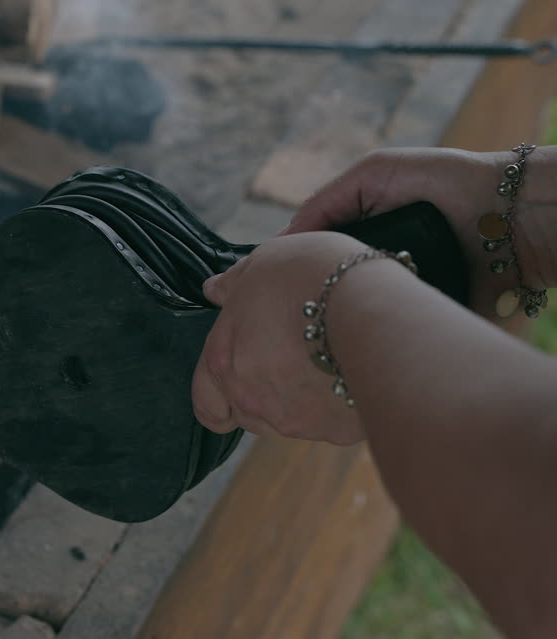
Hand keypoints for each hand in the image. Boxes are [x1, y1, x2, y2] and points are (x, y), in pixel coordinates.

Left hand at [191, 232, 369, 444]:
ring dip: (298, 402)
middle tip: (292, 361)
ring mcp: (292, 420)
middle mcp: (250, 398)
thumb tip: (214, 290)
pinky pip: (330, 423)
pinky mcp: (333, 431)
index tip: (235, 385)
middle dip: (263, 395)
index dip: (217, 399)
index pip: (205, 403)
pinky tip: (354, 375)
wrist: (372, 311)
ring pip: (287, 421)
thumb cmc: (312, 278)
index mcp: (223, 360)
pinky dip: (337, 406)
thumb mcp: (265, 262)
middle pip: (247, 413)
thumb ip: (235, 283)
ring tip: (327, 363)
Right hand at [283, 146, 556, 318]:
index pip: (313, 254)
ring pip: (352, 310)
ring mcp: (396, 290)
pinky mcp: (419, 315)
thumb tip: (279, 245)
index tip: (266, 278)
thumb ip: (323, 203)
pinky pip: (388, 328)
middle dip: (310, 291)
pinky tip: (361, 323)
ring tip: (326, 310)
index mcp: (359, 233)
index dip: (289, 265)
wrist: (510, 212)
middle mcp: (374, 263)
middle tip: (289, 300)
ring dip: (341, 309)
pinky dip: (375, 326)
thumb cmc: (444, 180)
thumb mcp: (373, 173)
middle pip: (327, 286)